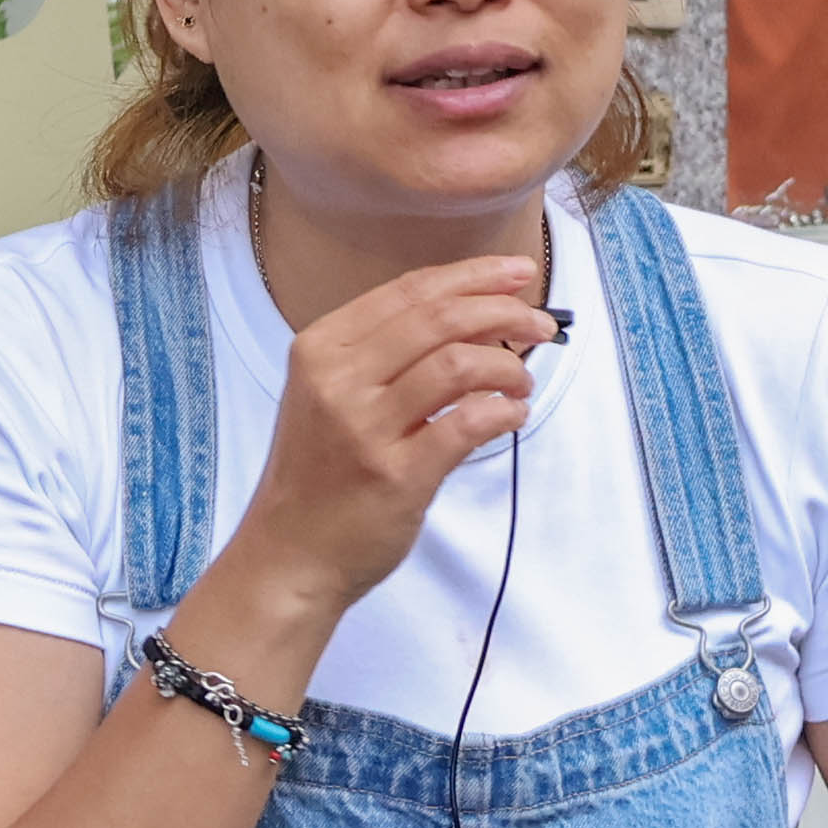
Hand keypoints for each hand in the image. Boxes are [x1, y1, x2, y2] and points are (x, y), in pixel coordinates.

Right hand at [215, 250, 568, 627]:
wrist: (288, 554)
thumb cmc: (318, 473)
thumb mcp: (328, 394)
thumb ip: (382, 353)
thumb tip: (471, 314)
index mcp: (320, 347)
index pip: (410, 291)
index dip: (473, 276)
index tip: (517, 274)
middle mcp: (338, 379)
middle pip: (438, 319)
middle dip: (503, 312)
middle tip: (539, 323)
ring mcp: (366, 428)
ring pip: (458, 365)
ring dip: (507, 367)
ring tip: (521, 382)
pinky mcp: (397, 474)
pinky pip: (468, 425)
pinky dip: (503, 412)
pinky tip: (513, 414)